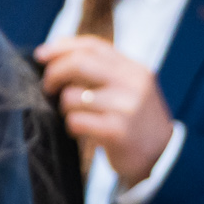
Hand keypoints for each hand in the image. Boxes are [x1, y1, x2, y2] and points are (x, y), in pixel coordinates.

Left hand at [37, 37, 173, 187]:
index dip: (62, 47)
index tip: (41, 54)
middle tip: (47, 86)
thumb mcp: (127, 88)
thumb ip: (101, 70)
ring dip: (64, 107)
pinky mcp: (118, 131)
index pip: (92, 46)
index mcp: (133, 68)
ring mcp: (126, 106)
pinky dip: (71, 126)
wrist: (162, 157)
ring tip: (73, 114)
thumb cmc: (134, 120)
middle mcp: (132, 83)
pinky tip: (80, 130)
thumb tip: (55, 52)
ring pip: (72, 96)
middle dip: (54, 73)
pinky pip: (76, 121)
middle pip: (79, 63)